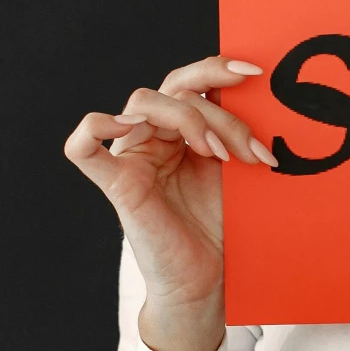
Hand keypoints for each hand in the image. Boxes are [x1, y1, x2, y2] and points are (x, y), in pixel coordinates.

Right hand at [63, 55, 276, 350]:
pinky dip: (95, 126)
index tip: (257, 73)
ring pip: (145, 103)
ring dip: (191, 120)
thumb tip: (266, 93)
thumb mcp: (239, 171)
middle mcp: (154, 136)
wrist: (210, 282)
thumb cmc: (223, 229)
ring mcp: (132, 157)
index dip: (219, 68)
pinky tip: (125, 126)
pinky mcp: (116, 184)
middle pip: (176, 91)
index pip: (192, 81)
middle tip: (252, 148)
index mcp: (182, 129)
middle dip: (220, 111)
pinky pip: (83, 147)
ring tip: (221, 155)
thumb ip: (239, 132)